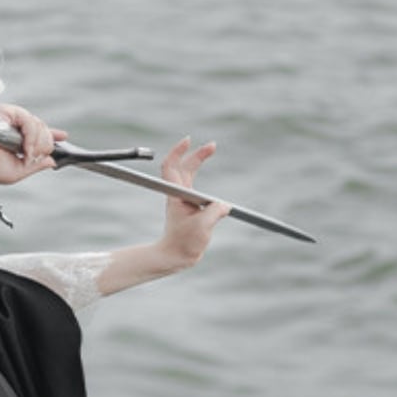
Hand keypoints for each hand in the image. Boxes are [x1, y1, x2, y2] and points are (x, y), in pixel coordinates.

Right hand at [0, 104, 67, 184]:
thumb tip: (51, 161)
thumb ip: (36, 166)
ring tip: (26, 154)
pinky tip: (24, 147)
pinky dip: (31, 137)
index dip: (52, 135)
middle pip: (43, 130)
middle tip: (32, 156)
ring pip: (39, 126)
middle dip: (44, 146)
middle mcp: (15, 127)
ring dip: (37, 144)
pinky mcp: (8, 112)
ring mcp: (12, 119)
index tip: (63, 136)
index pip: (38, 133)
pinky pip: (30, 122)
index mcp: (16, 139)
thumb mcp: (18, 171)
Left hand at [156, 137, 229, 268]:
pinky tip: (213, 180)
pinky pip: (199, 190)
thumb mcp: (203, 226)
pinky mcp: (192, 209)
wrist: (175, 257)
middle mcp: (179, 196)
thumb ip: (215, 211)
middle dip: (196, 153)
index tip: (189, 139)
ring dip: (198, 161)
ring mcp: (184, 201)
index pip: (172, 167)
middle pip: (184, 167)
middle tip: (213, 145)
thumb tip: (224, 206)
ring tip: (210, 149)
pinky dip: (205, 180)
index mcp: (176, 196)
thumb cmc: (183, 242)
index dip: (178, 152)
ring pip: (190, 176)